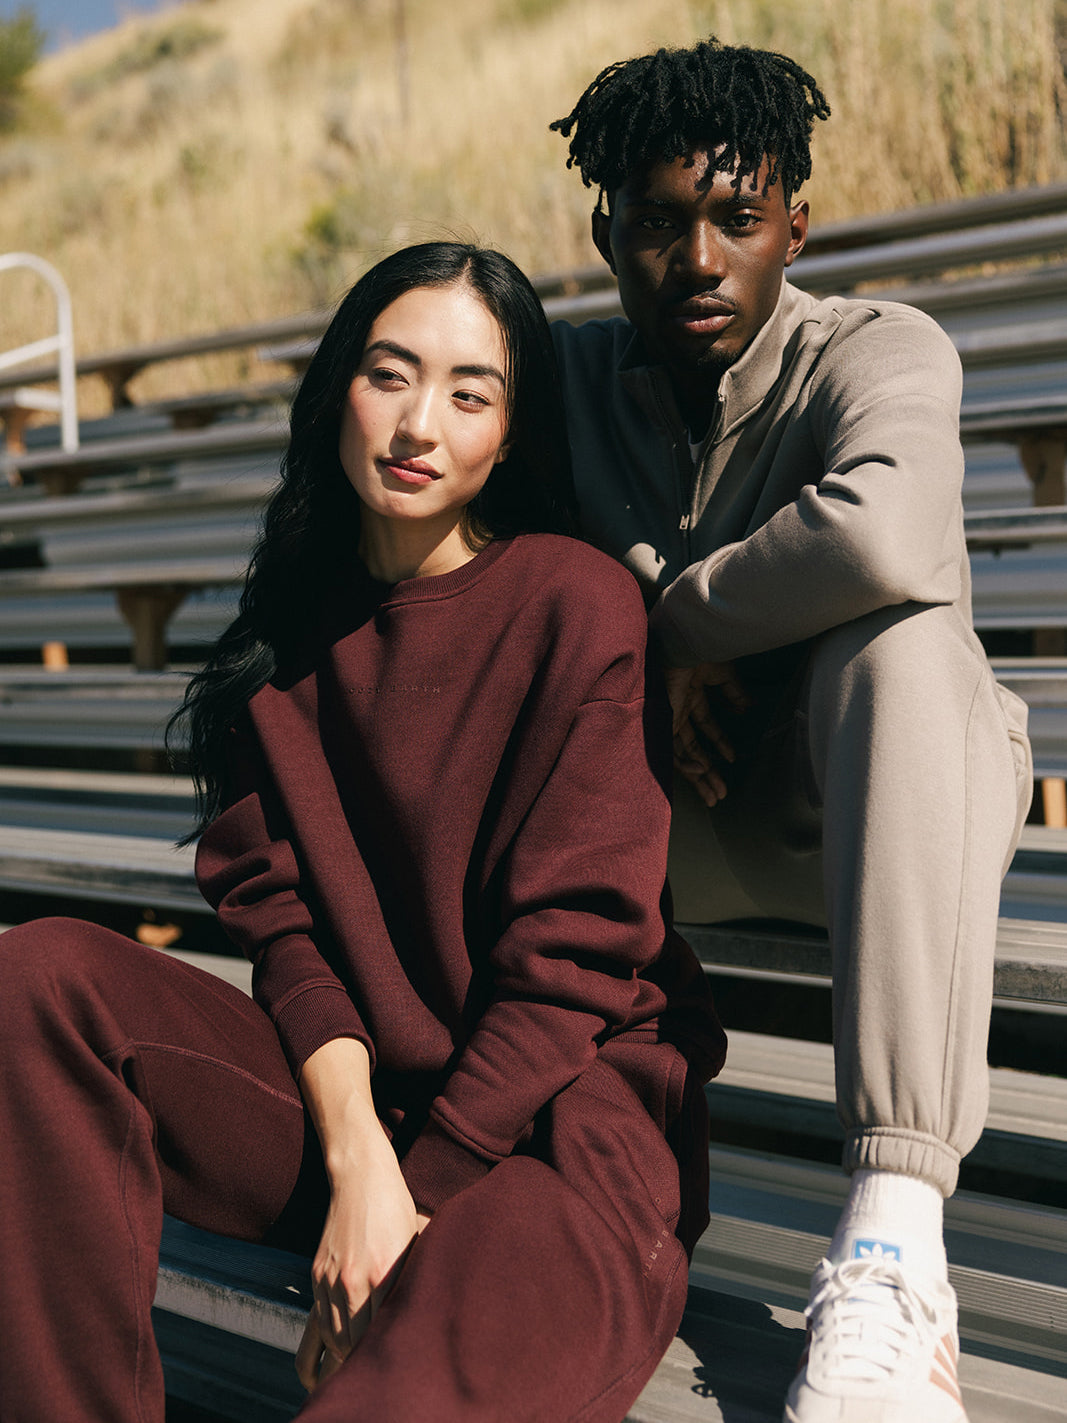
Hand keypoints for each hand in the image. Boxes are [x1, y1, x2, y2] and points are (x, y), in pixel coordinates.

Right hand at [295, 1038, 430, 1390]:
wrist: (360, 1173)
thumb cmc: (397, 1206)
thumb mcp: (421, 1239)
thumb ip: (424, 1274)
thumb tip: (446, 1299)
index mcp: (382, 1278)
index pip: (382, 1340)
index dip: (390, 1363)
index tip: (403, 1378)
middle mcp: (352, 1285)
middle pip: (354, 1351)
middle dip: (367, 1371)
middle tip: (384, 1388)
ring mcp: (329, 1283)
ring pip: (332, 1345)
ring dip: (344, 1367)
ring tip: (360, 1384)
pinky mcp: (316, 1277)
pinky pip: (314, 1328)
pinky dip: (323, 1350)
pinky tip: (330, 1368)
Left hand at [663, 661, 747, 806]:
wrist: (685, 645)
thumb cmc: (702, 652)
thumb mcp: (725, 675)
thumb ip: (735, 693)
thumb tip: (748, 708)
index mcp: (692, 696)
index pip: (706, 727)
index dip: (719, 743)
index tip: (731, 759)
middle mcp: (679, 710)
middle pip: (693, 748)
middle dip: (708, 772)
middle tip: (720, 793)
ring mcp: (671, 718)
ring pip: (683, 756)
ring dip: (700, 777)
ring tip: (714, 796)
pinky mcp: (665, 722)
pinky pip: (672, 751)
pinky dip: (687, 764)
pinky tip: (702, 773)